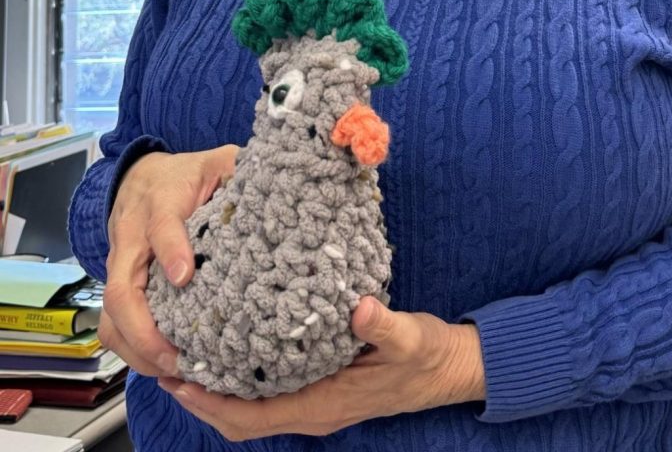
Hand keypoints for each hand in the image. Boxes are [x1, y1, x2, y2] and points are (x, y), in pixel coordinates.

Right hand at [99, 144, 239, 378]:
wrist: (141, 177)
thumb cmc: (186, 174)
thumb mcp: (216, 161)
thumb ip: (238, 168)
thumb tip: (273, 179)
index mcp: (161, 202)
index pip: (161, 226)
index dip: (171, 250)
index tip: (185, 277)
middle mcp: (132, 237)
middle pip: (120, 289)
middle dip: (144, 329)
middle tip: (178, 355)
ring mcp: (120, 265)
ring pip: (110, 316)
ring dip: (136, 349)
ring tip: (173, 370)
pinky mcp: (118, 286)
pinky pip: (113, 325)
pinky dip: (133, 351)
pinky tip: (164, 365)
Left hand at [158, 297, 485, 440]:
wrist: (450, 369)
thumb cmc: (428, 358)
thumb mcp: (411, 338)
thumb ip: (384, 325)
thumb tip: (359, 307)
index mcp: (323, 405)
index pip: (251, 416)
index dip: (210, 403)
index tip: (179, 377)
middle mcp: (312, 411)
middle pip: (240, 417)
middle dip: (201, 397)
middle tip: (169, 361)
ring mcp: (316, 401)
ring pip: (253, 406)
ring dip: (218, 387)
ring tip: (193, 350)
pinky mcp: (322, 386)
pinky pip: (270, 391)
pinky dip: (244, 375)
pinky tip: (237, 341)